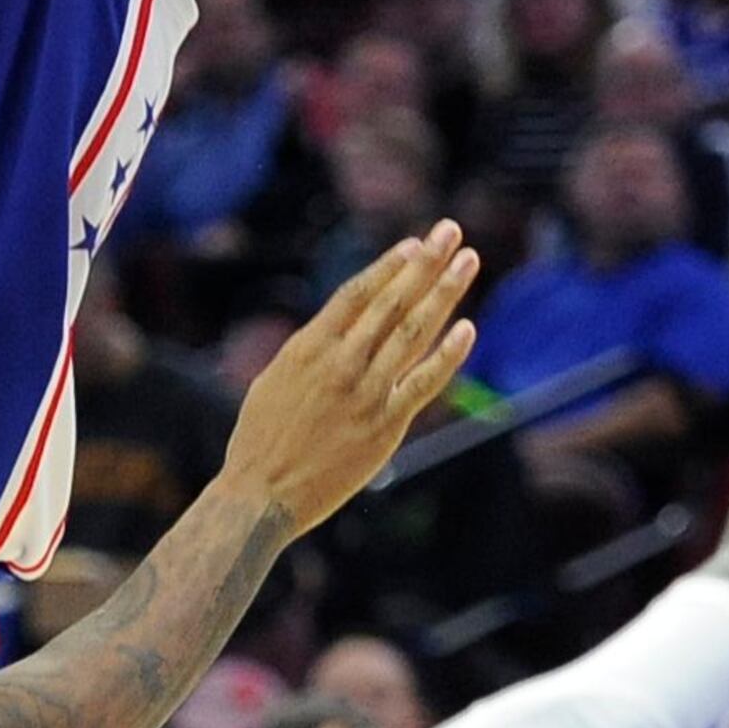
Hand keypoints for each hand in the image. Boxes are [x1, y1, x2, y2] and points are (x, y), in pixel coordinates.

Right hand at [214, 222, 476, 531]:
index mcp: (308, 347)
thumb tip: (340, 328)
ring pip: (413, 331)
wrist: (260, 496)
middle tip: (451, 232)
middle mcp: (340, 363)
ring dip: (444, 292)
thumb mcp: (275, 379)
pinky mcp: (384, 425)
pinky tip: (468, 328)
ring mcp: (365, 392)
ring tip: (468, 262)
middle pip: (392, 302)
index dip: (389, 265)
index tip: (415, 243)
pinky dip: (448, 354)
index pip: (357, 293)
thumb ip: (312, 351)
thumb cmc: (260, 440)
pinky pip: (423, 382)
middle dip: (425, 263)